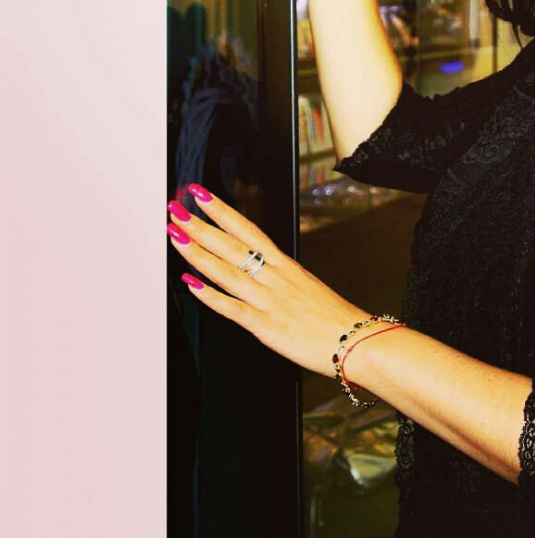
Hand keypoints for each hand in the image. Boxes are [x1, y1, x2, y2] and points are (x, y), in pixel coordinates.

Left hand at [167, 185, 370, 377]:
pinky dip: (210, 296)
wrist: (355, 340)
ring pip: (227, 271)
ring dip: (198, 253)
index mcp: (285, 266)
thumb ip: (282, 279)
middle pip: (233, 246)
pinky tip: (191, 284)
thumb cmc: (334, 318)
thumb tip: (263, 271)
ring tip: (176, 236)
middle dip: (202, 226)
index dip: (223, 212)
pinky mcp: (266, 326)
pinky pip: (233, 308)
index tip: (202, 196)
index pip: (249, 230)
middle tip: (177, 209)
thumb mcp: (308, 287)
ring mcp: (269, 300)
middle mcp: (275, 278)